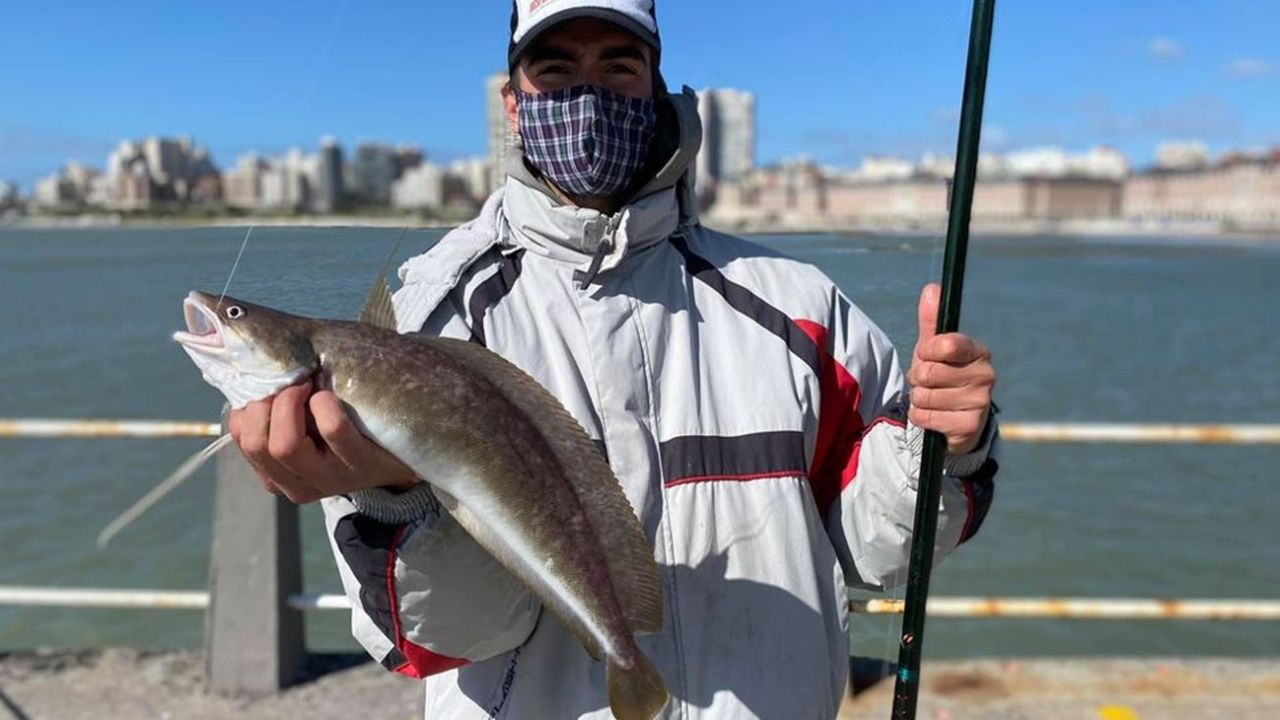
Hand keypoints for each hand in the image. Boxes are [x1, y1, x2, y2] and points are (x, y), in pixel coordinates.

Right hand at [228, 380, 418, 503]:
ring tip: (307, 385)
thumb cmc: (346, 428)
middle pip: (259, 445)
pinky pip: (332, 429)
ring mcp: (329, 479)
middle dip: (266, 404)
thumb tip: (252, 371)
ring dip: (291, 403)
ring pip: (286, 445)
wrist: (401, 452)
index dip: (247, 407)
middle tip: (291, 383)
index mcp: (277, 474)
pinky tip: (331, 396)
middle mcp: (298, 484)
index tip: (269, 387)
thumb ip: (277, 409)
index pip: (243, 440)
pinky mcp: (360, 465)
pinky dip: (325, 405)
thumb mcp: (306, 426)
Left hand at [906, 283, 996, 454]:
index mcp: (978, 351)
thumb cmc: (943, 376)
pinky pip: (925, 417)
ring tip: (931, 399)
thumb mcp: (933, 349)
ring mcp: (980, 402)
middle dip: (918, 379)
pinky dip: (920, 417)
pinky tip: (934, 416)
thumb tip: (932, 288)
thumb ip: (931, 321)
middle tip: (927, 382)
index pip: (946, 344)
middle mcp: (986, 375)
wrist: (954, 420)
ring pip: (924, 396)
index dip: (926, 351)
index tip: (926, 355)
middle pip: (929, 373)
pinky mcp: (970, 426)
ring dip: (918, 399)